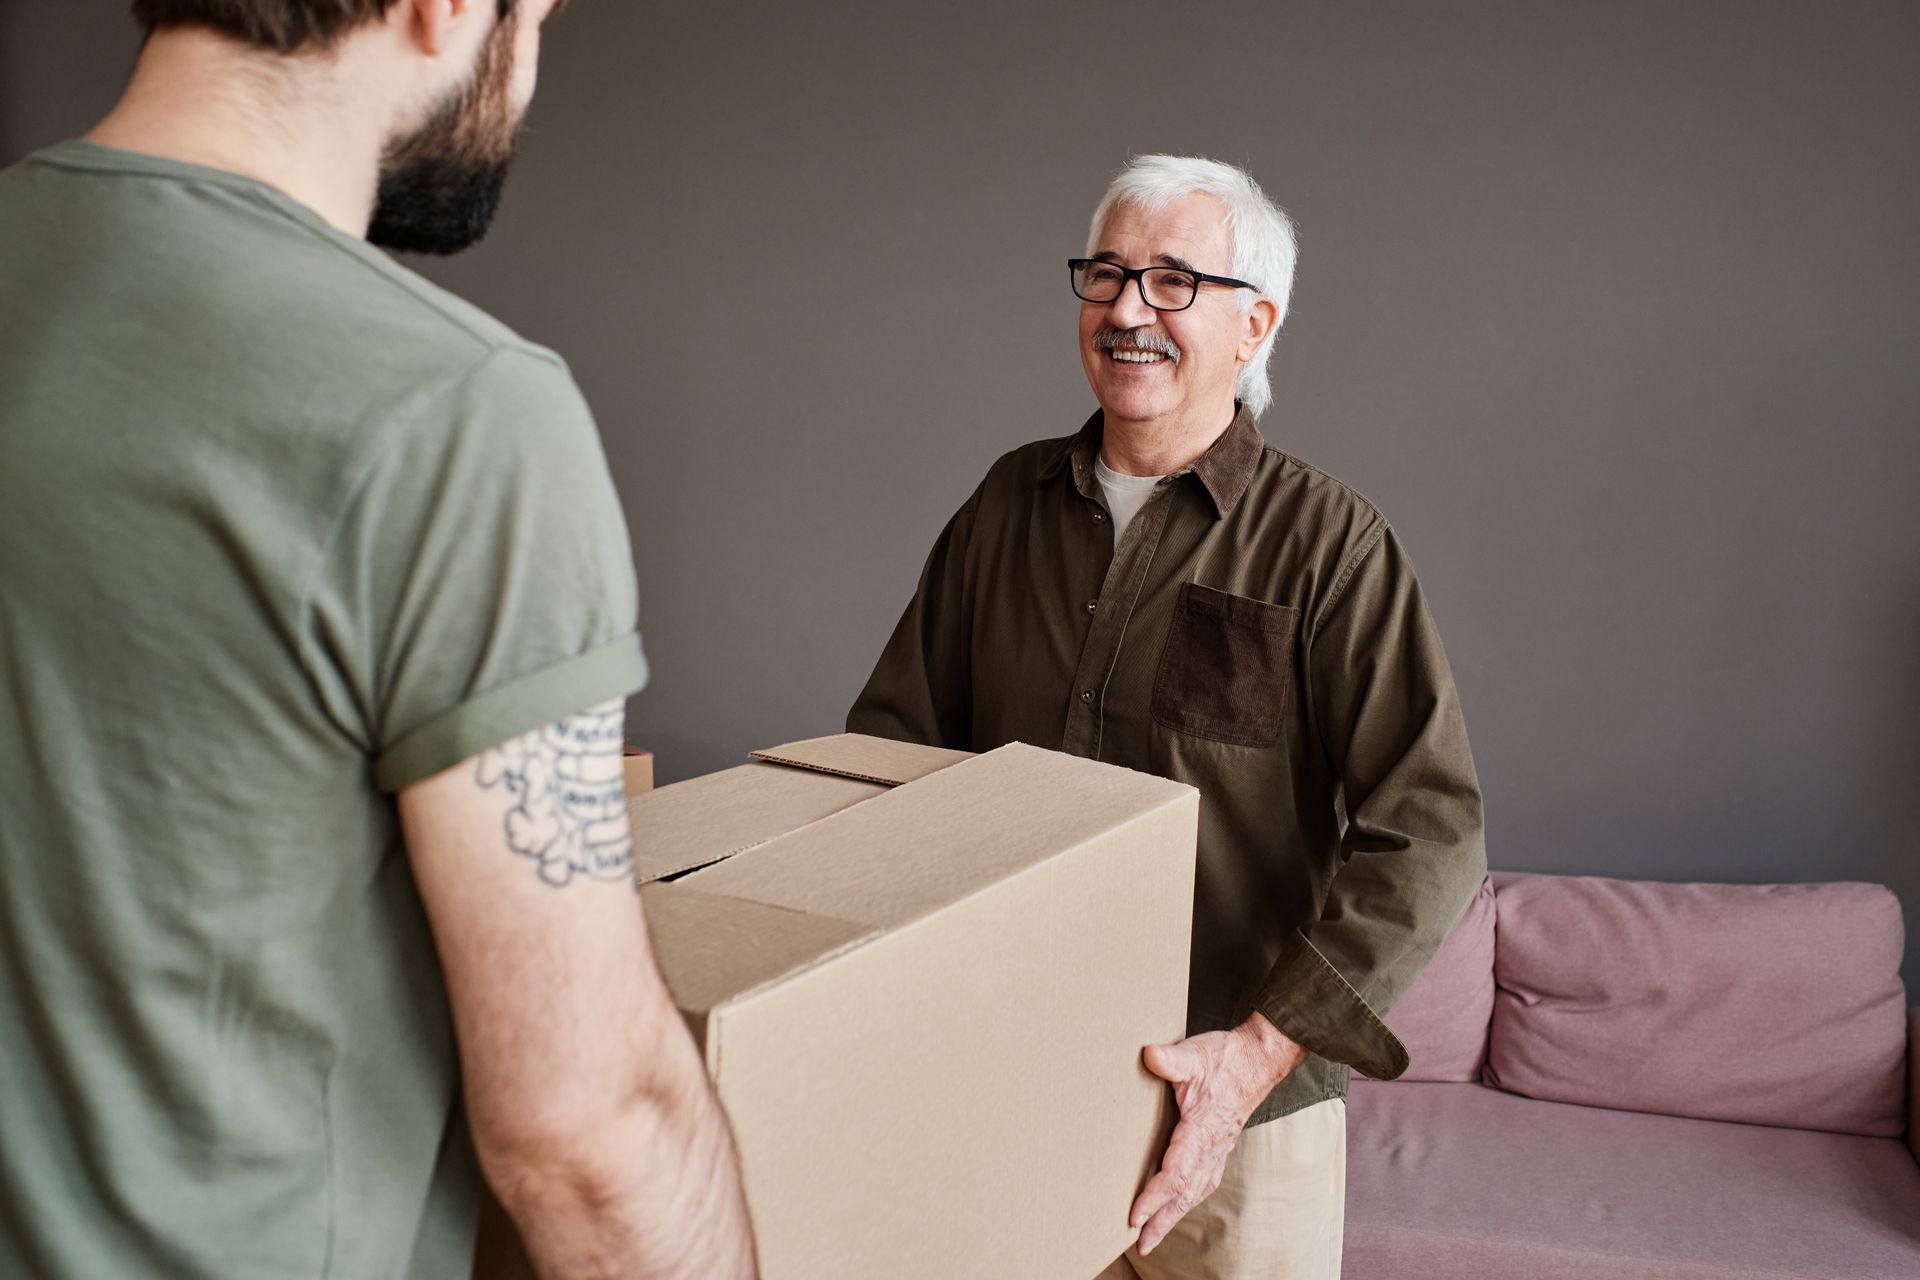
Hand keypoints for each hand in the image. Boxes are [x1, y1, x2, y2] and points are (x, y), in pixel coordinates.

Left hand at [1128, 1012, 1308, 1255]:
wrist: (1258, 1059)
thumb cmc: (1226, 1058)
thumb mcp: (1194, 1054)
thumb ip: (1171, 1058)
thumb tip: (1149, 1055)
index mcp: (1201, 1130)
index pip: (1175, 1173)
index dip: (1155, 1197)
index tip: (1135, 1216)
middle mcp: (1211, 1147)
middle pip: (1184, 1193)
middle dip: (1161, 1220)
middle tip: (1141, 1244)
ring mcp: (1218, 1149)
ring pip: (1194, 1191)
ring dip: (1173, 1215)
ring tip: (1153, 1235)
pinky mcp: (1220, 1146)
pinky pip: (1203, 1181)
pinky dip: (1188, 1199)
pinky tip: (1179, 1205)